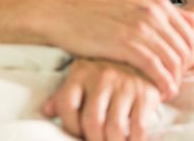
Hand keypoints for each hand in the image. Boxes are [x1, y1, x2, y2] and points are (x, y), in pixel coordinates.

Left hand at [43, 58, 160, 140]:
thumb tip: (46, 110)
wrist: (143, 61)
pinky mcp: (146, 93)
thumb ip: (64, 96)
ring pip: (114, 129)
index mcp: (81, 72)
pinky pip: (138, 128)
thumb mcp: (82, 79)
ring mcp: (126, 84)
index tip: (79, 135)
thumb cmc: (105, 77)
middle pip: (92, 122)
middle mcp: (103, 75)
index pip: (67, 107)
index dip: (70, 128)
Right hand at [54, 0, 193, 99]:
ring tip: (169, 92)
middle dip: (183, 70)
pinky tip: (161, 93)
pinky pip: (156, 67)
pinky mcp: (127, 44)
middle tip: (176, 84)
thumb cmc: (99, 12)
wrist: (67, 14)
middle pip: (183, 48)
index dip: (188, 55)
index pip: (188, 33)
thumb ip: (166, 12)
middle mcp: (153, 13)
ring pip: (172, 59)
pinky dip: (162, 82)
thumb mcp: (135, 3)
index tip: (179, 70)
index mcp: (157, 3)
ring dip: (175, 79)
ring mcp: (141, 28)